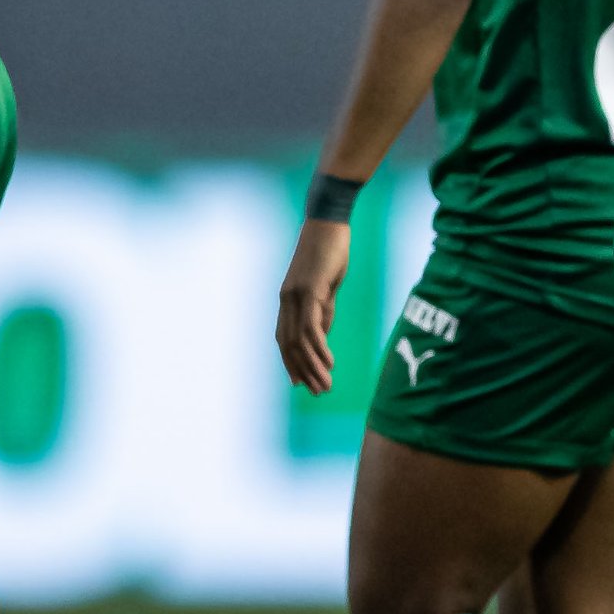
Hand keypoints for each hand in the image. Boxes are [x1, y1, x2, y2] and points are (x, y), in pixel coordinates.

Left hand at [278, 219, 349, 393]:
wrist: (328, 221)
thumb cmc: (329, 250)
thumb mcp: (326, 285)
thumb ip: (324, 310)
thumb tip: (322, 334)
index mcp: (288, 299)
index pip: (284, 338)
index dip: (291, 362)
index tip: (301, 382)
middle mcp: (287, 299)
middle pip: (289, 345)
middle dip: (303, 371)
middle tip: (317, 392)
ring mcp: (296, 295)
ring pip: (299, 341)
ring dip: (313, 366)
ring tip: (325, 385)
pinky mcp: (310, 290)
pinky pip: (311, 326)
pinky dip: (319, 347)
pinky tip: (328, 362)